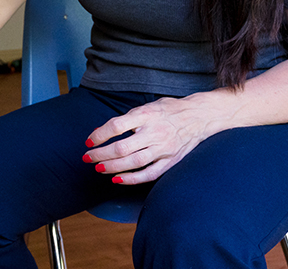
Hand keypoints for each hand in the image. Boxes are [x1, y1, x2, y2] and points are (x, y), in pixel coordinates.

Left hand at [82, 94, 214, 184]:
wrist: (200, 116)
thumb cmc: (169, 110)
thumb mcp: (147, 107)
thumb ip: (127, 119)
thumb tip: (102, 131)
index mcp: (146, 115)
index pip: (116, 126)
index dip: (99, 135)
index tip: (88, 141)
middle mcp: (154, 132)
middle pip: (122, 147)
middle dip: (101, 154)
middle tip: (87, 158)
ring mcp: (164, 148)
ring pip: (134, 162)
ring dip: (113, 167)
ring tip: (99, 168)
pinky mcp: (172, 160)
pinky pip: (150, 173)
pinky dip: (132, 179)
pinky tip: (117, 179)